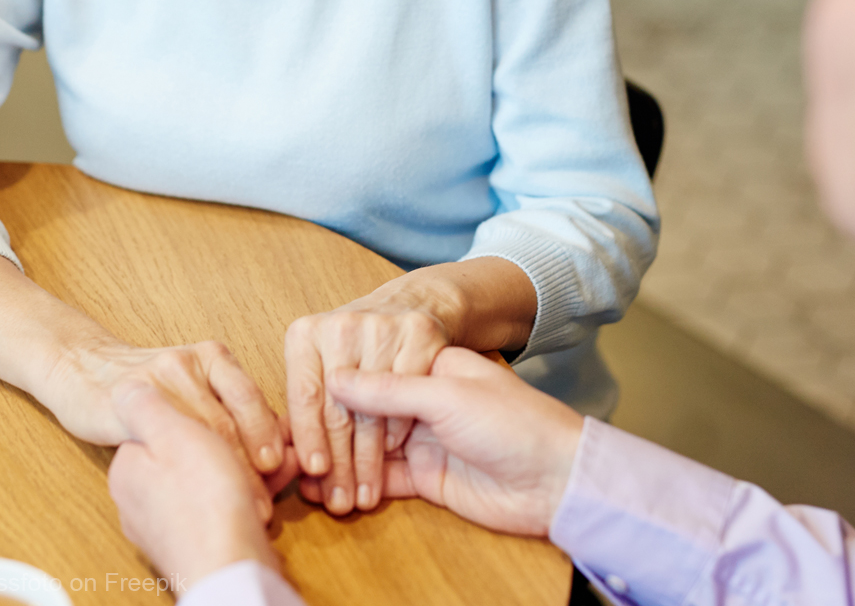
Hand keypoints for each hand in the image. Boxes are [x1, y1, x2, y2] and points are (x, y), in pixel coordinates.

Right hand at [43, 336, 284, 490]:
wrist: (84, 370)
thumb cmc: (150, 393)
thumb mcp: (196, 391)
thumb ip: (231, 413)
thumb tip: (281, 455)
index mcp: (214, 357)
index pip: (251, 401)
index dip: (269, 441)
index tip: (285, 475)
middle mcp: (190, 363)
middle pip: (229, 420)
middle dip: (251, 467)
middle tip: (264, 506)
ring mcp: (159, 379)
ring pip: (202, 431)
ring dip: (223, 474)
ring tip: (238, 507)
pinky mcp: (129, 399)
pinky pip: (164, 436)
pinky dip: (181, 469)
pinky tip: (189, 492)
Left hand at [108, 384, 297, 589]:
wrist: (231, 570)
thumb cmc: (205, 503)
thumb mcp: (173, 434)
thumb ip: (146, 406)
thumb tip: (126, 387)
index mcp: (129, 467)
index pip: (168, 420)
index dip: (209, 411)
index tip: (235, 409)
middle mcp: (143, 495)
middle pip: (196, 445)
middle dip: (239, 434)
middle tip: (268, 432)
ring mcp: (171, 520)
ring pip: (218, 469)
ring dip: (253, 457)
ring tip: (284, 455)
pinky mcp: (202, 537)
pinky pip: (228, 497)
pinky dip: (256, 484)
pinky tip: (283, 473)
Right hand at [284, 258, 536, 515]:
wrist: (558, 478)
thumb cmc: (512, 421)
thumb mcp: (446, 395)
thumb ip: (389, 390)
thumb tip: (334, 382)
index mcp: (423, 363)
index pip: (365, 374)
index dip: (332, 394)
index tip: (301, 413)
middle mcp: (418, 398)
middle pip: (361, 413)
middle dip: (328, 434)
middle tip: (297, 454)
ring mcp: (420, 438)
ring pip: (365, 447)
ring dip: (337, 463)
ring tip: (303, 478)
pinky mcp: (426, 477)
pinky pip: (381, 478)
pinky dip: (354, 484)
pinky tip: (326, 490)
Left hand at [285, 282, 449, 514]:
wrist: (408, 304)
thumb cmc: (354, 348)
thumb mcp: (319, 364)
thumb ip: (305, 406)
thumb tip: (284, 463)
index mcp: (306, 334)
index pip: (305, 397)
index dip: (309, 438)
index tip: (314, 474)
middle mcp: (342, 326)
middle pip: (339, 409)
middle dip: (339, 464)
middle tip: (340, 503)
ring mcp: (383, 327)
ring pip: (373, 410)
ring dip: (369, 461)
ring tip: (364, 496)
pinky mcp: (419, 333)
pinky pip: (407, 396)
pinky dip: (397, 432)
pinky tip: (392, 458)